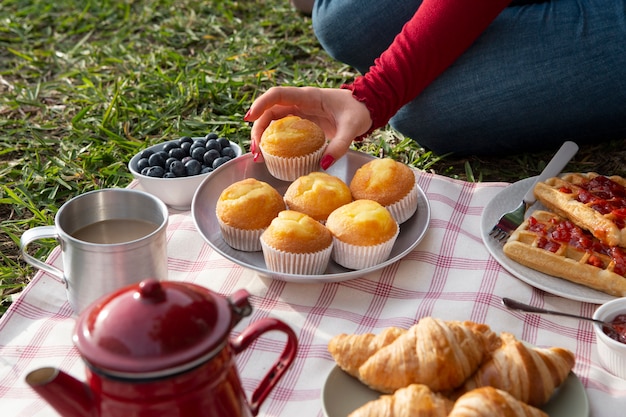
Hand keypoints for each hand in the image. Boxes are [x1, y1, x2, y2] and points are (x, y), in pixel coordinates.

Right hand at [244, 86, 371, 168]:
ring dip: (263, 136)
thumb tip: (323, 165)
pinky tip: (271, 155)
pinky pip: (282, 129)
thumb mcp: (352, 128)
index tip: (249, 117)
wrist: (368, 107)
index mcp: (308, 97)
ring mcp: (300, 112)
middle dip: (258, 128)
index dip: (261, 104)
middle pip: (269, 111)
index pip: (278, 94)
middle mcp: (300, 102)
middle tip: (256, 150)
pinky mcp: (303, 122)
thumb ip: (340, 145)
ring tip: (259, 156)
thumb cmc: (360, 112)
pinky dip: (274, 140)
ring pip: (273, 120)